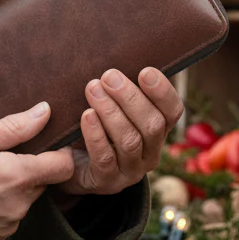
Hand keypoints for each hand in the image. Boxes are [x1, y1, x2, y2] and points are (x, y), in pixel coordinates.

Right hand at [0, 102, 74, 239]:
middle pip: (43, 181)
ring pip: (26, 198)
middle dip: (29, 166)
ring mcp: (7, 225)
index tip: (44, 142)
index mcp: (15, 176)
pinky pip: (10, 215)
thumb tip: (45, 112)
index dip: (58, 152)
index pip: (62, 166)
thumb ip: (14, 127)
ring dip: (14, 186)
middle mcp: (18, 205)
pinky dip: (1, 204)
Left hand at [56, 68, 182, 196]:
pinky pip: (104, 158)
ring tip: (92, 89)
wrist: (66, 164)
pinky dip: (96, 134)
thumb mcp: (110, 105)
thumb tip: (115, 57)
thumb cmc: (92, 125)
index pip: (172, 112)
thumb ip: (118, 87)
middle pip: (152, 125)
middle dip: (131, 98)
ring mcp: (130, 171)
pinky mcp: (106, 182)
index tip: (145, 71)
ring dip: (111, 112)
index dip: (162, 92)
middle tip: (108, 76)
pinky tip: (86, 115)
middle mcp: (150, 153)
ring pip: (130, 141)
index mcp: (157, 131)